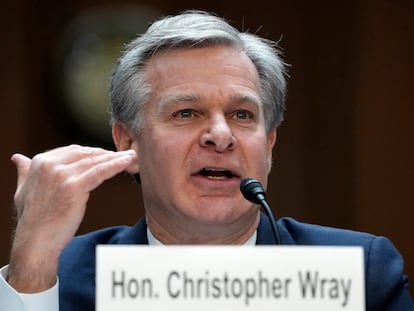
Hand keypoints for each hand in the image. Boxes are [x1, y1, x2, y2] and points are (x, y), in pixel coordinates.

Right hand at [7, 145, 136, 292]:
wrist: (36, 242)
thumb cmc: (33, 218)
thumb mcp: (23, 189)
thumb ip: (24, 171)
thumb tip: (18, 157)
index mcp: (40, 161)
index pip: (74, 151)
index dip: (94, 153)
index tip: (107, 156)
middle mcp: (50, 164)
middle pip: (87, 154)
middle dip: (107, 155)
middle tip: (124, 156)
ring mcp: (62, 174)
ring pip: (96, 161)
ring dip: (116, 158)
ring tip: (132, 156)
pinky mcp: (75, 186)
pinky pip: (101, 171)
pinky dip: (116, 165)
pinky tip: (128, 161)